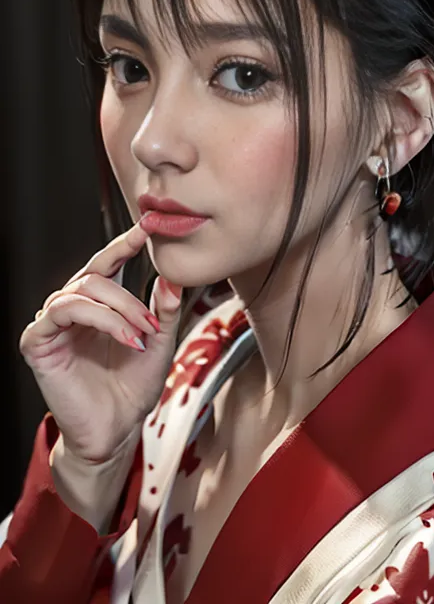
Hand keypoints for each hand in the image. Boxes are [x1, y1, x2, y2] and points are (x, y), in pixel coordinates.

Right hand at [20, 223, 181, 462]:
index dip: (124, 243)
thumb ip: (165, 309)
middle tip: (153, 321)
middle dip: (129, 296)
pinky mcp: (38, 343)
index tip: (147, 227)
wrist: (116, 430)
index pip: (107, 264)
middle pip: (96, 275)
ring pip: (81, 289)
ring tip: (142, 333)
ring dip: (118, 308)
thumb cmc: (133, 388)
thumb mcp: (159, 342)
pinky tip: (125, 337)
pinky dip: (101, 319)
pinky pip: (64, 311)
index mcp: (97, 305)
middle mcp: (72, 310)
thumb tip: (172, 276)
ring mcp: (52, 325)